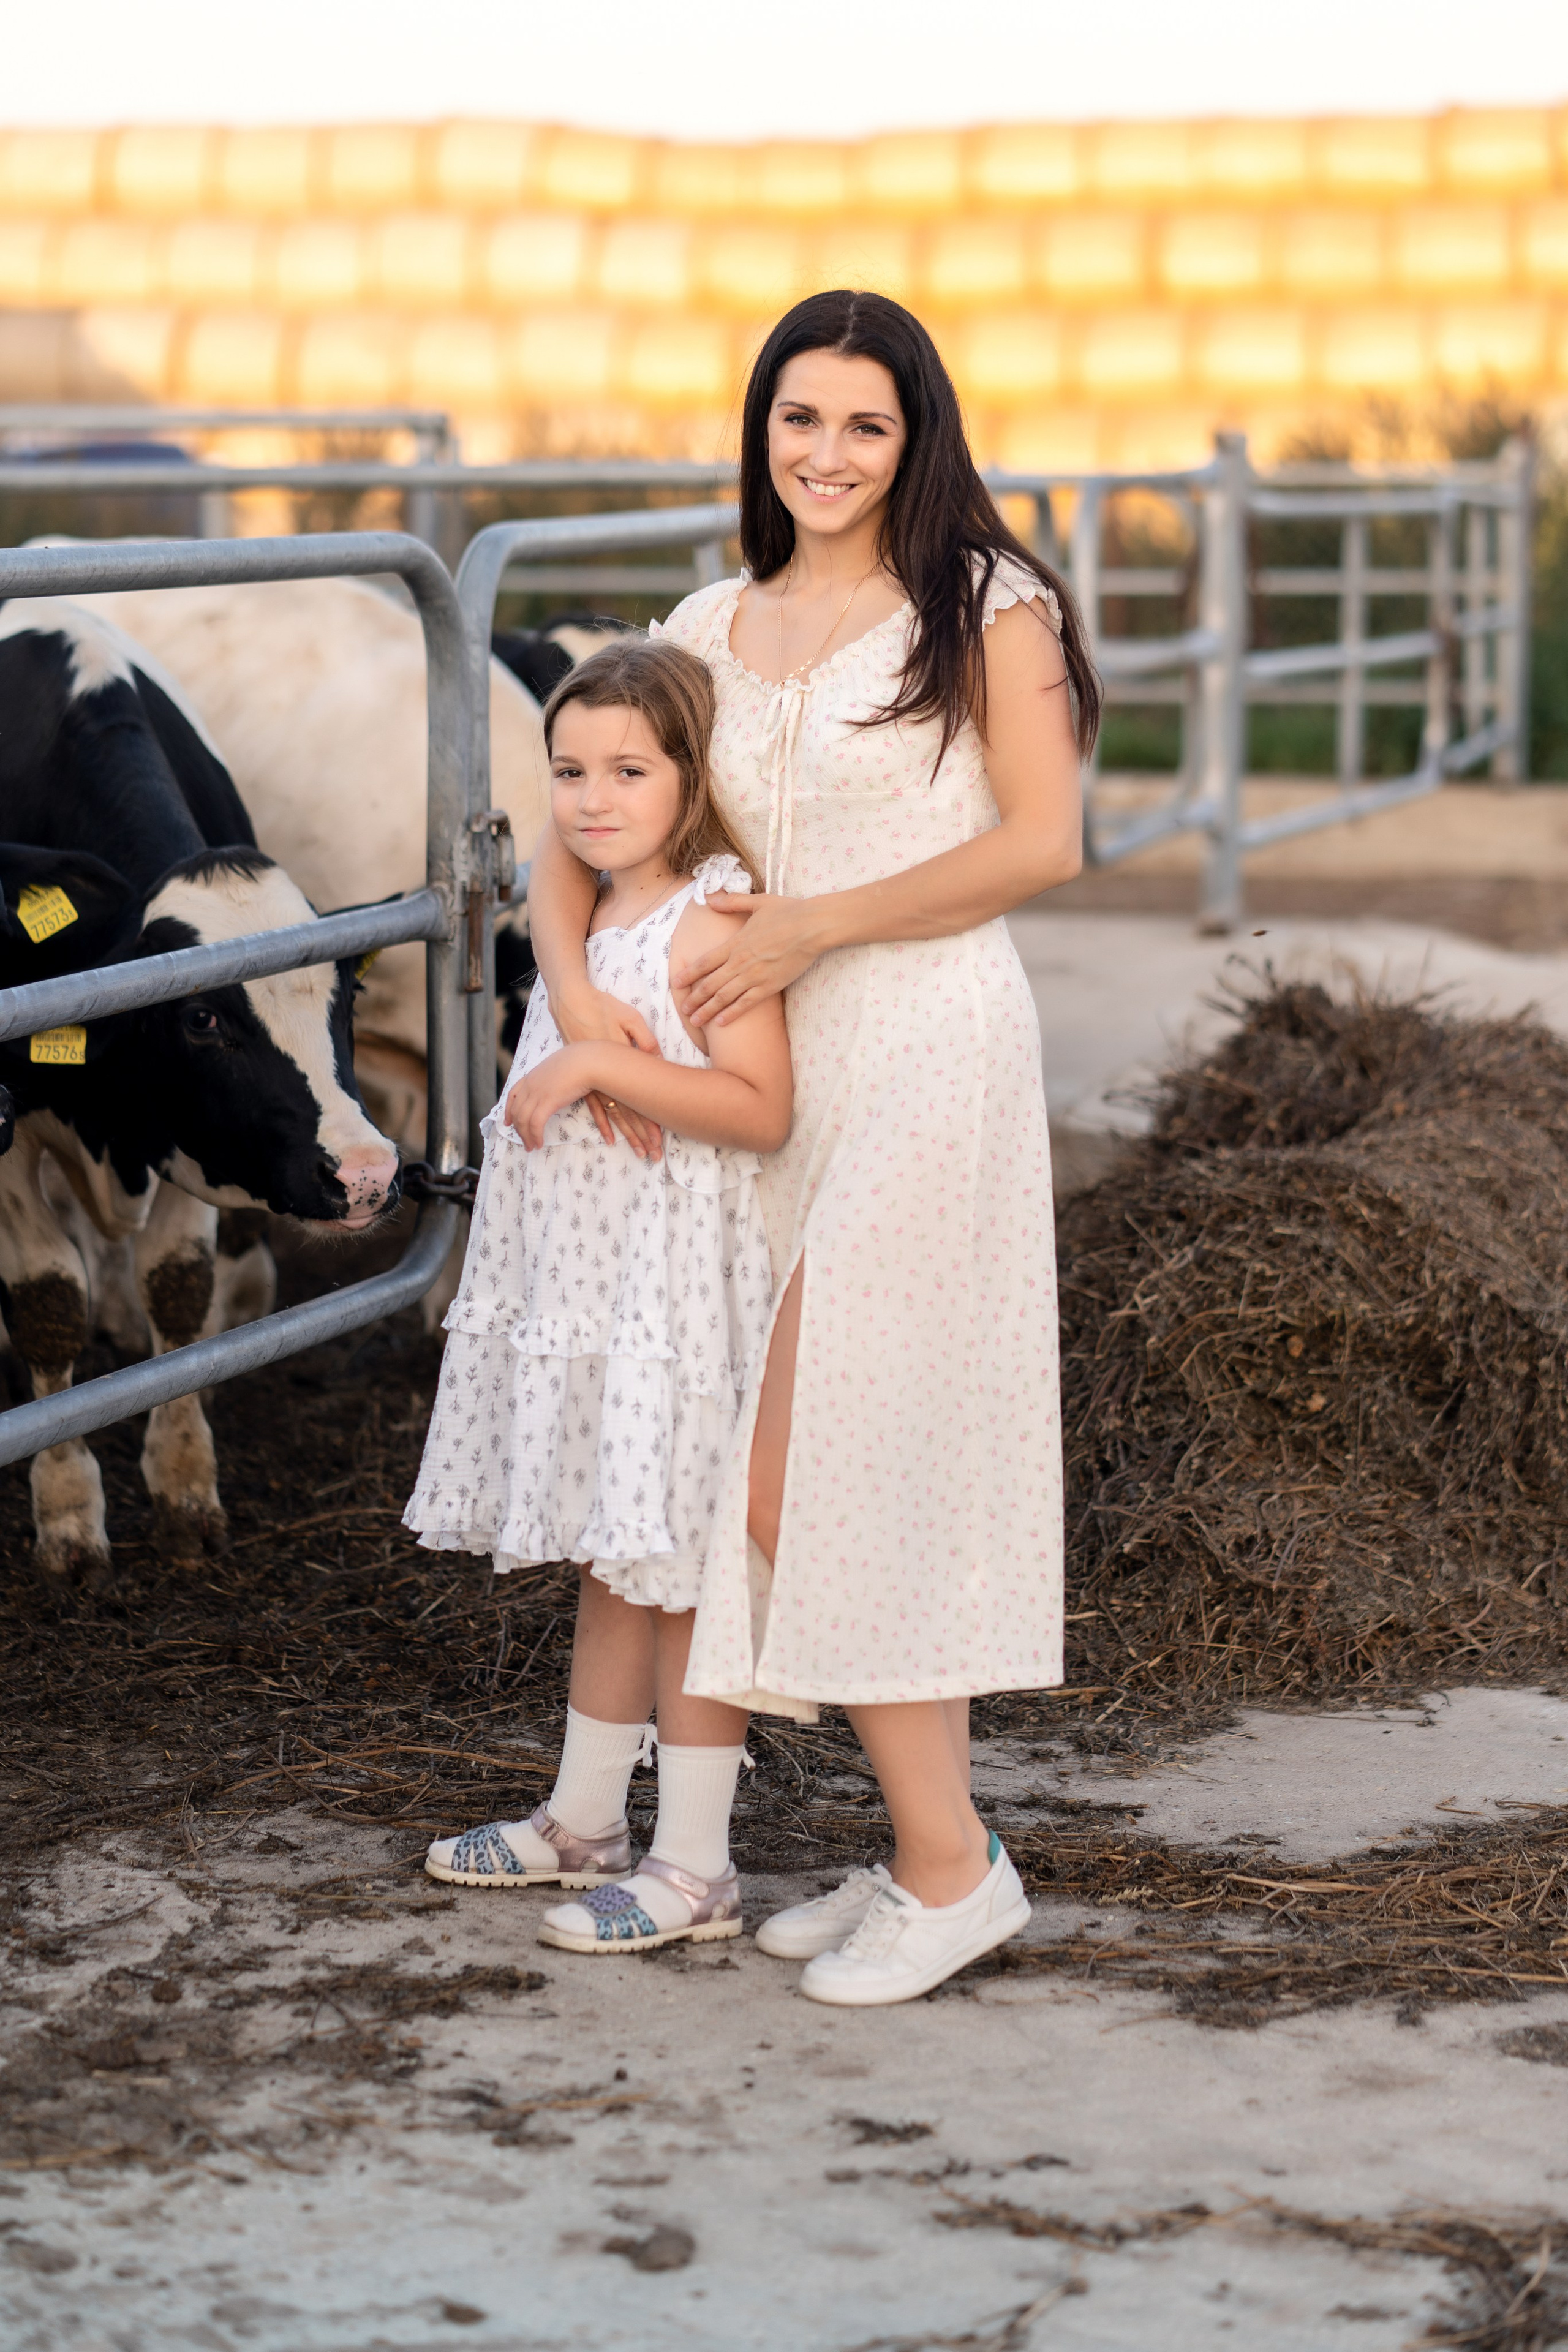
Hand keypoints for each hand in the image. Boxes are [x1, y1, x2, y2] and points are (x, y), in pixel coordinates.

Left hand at [503, 1045, 606, 1150]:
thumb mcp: (560, 1066)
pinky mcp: (547, 1102)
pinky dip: (535, 1136)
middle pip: (516, 1111)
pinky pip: (535, 1124)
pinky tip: (539, 1143)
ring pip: (523, 1120)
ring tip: (531, 1147)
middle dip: (518, 1129)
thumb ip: (553, 1075)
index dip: (508, 1110)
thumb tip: (557, 1080)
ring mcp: (537, 1093)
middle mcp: (530, 1085)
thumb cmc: (579, 1061)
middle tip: (524, 1141)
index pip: (513, 1095)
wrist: (586, 1061)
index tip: (508, 1122)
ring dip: (525, 1136)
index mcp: (532, 1076)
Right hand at [549, 981, 662, 1160]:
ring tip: (639, 1153)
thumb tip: (658, 1059)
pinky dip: (604, 1124)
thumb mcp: (629, 1017)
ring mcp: (594, 1079)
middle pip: (629, 1113)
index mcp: (622, 1062)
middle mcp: (608, 1075)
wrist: (571, 1003)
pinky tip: (610, 1139)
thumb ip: (645, 1038)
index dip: (650, 1121)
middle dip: (642, 1136)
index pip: (639, 1099)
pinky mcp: (583, 1077)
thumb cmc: (602, 1007)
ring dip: (627, 1135)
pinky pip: (595, 1107)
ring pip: (614, 1115)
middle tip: (653, 1155)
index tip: (660, 1140)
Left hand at [671, 892, 823, 1028]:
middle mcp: (741, 962)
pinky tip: (721, 1022)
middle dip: (694, 999)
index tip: (676, 984)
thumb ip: (732, 902)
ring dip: (708, 1010)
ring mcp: (755, 976)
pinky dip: (732, 1013)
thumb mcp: (757, 902)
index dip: (688, 974)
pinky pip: (747, 1003)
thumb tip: (711, 898)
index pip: (705, 962)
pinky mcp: (770, 986)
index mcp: (736, 943)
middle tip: (683, 1011)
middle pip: (710, 984)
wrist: (812, 926)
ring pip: (725, 997)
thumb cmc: (788, 912)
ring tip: (696, 1021)